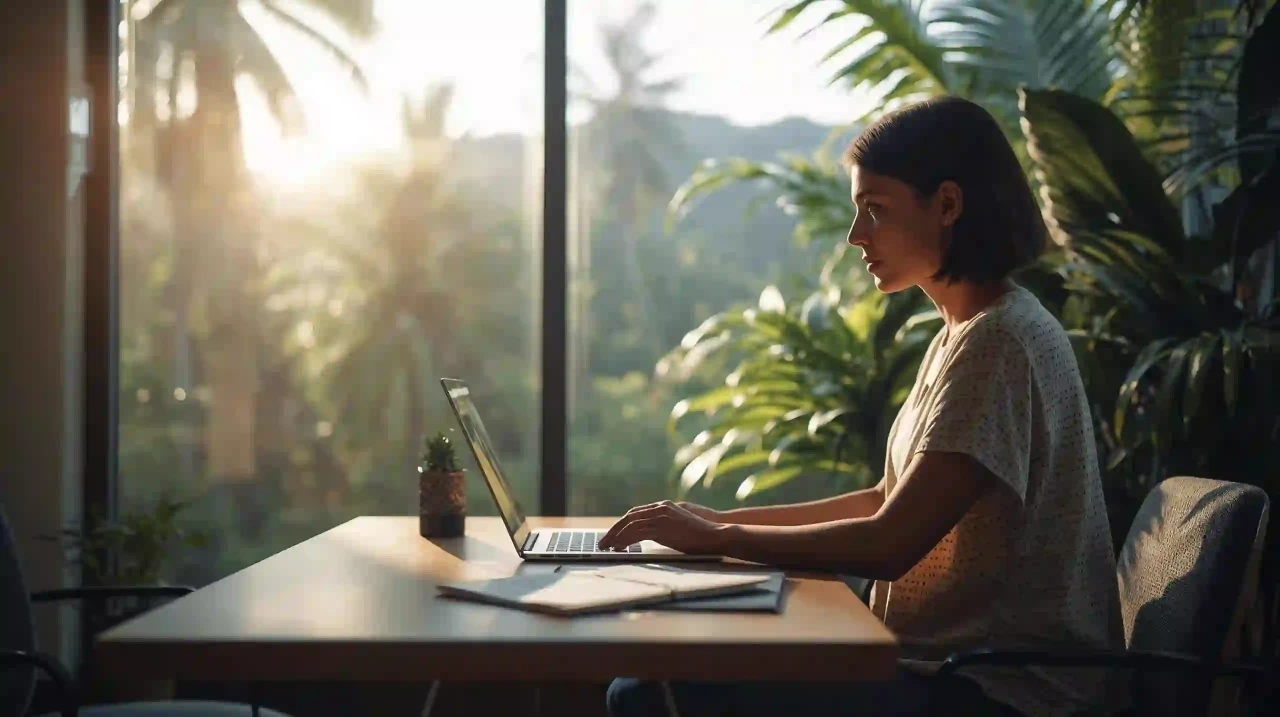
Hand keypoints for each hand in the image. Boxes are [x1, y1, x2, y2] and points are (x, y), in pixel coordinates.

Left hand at [598, 500, 728, 553]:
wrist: (714, 535)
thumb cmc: (699, 537)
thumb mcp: (677, 529)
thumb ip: (661, 528)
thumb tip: (646, 537)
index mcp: (663, 506)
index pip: (635, 513)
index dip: (622, 524)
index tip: (612, 535)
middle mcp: (660, 508)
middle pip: (629, 517)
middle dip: (614, 530)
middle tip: (602, 542)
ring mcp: (661, 516)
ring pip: (630, 524)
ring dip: (615, 536)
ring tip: (606, 547)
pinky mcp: (662, 526)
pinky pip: (636, 532)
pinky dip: (624, 540)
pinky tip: (618, 548)